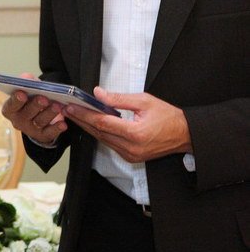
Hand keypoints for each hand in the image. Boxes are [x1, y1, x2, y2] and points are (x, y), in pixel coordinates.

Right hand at [1, 73, 66, 144]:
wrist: (37, 116)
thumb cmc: (30, 100)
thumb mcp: (28, 89)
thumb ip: (27, 82)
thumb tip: (26, 77)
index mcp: (10, 108)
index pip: (11, 105)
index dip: (16, 99)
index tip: (22, 93)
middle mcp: (18, 121)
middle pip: (26, 113)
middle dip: (35, 105)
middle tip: (44, 98)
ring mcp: (30, 129)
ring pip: (39, 121)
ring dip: (49, 114)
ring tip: (57, 106)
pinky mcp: (42, 136)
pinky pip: (49, 133)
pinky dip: (56, 128)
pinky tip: (63, 124)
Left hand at [62, 87, 191, 162]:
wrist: (185, 135)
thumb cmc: (168, 116)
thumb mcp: (144, 101)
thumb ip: (119, 99)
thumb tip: (98, 94)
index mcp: (135, 133)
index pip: (102, 122)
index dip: (84, 114)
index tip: (71, 106)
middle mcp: (131, 147)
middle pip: (99, 132)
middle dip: (81, 120)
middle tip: (66, 109)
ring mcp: (131, 155)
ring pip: (103, 140)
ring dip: (88, 127)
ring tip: (75, 115)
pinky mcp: (131, 157)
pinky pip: (110, 145)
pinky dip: (100, 134)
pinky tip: (91, 125)